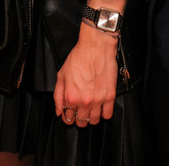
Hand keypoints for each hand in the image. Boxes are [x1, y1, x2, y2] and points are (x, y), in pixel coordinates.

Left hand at [54, 7, 121, 128]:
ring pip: (94, 121)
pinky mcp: (110, 97)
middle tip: (80, 112)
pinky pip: (108, 115)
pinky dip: (104, 114)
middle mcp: (84, 100)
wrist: (96, 47)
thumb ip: (58, 95)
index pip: (67, 117)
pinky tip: (101, 108)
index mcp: (70, 96)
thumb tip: (59, 110)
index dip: (68, 116)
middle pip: (81, 122)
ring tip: (90, 111)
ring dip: (91, 118)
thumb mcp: (61, 75)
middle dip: (79, 119)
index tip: (70, 113)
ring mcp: (98, 100)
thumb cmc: (79, 57)